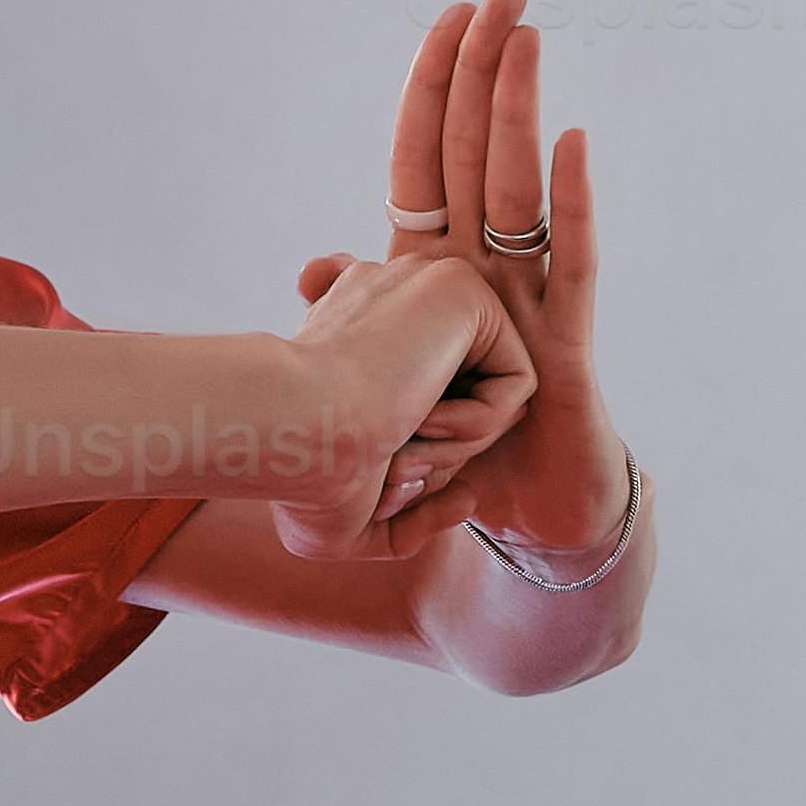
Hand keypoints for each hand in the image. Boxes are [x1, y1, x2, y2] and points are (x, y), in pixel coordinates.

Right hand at [268, 247, 535, 559]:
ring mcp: (425, 288)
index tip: (380, 471)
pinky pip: (518, 383)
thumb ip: (404, 513)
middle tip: (387, 466)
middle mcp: (392, 296)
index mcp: (355, 330)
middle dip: (437, 450)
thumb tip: (468, 498)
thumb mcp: (348, 517)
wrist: (286, 432)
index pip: (419, 376)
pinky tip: (418, 418)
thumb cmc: (301, 480)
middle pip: (462, 397)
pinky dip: (478, 426)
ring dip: (455, 445)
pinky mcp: (463, 294)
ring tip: (400, 448)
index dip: (422, 436)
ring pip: (492, 392)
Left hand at [292, 0, 635, 572]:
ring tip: (526, 37)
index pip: (431, 161)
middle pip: (482, 151)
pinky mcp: (565, 344)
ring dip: (520, 111)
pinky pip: (572, 261)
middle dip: (488, 68)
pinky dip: (570, 202)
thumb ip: (358, 321)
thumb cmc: (464, 447)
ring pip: (523, 188)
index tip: (447, 16)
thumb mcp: (392, 380)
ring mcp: (532, 301)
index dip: (434, 89)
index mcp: (439, 272)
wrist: (528, 516)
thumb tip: (313, 268)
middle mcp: (490, 270)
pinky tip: (569, 144)